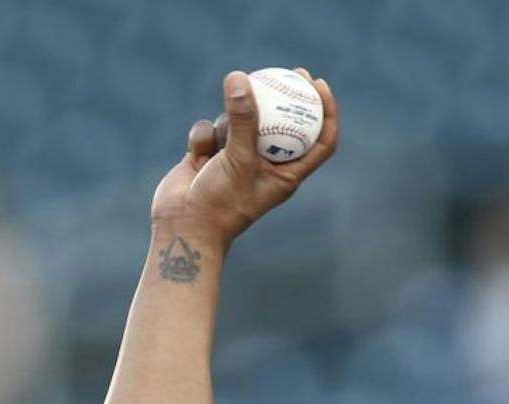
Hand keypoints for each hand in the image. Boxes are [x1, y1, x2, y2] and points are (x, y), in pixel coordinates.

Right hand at [150, 68, 338, 246]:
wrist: (183, 227)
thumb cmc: (221, 203)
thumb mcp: (238, 159)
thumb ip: (243, 120)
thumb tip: (241, 78)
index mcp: (287, 174)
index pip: (319, 142)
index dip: (326, 113)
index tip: (319, 85)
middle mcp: (265, 165)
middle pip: (282, 123)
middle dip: (284, 97)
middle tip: (287, 71)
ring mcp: (236, 158)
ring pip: (238, 121)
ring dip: (228, 124)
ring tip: (220, 147)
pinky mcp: (210, 154)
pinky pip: (210, 130)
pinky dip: (203, 136)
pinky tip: (198, 154)